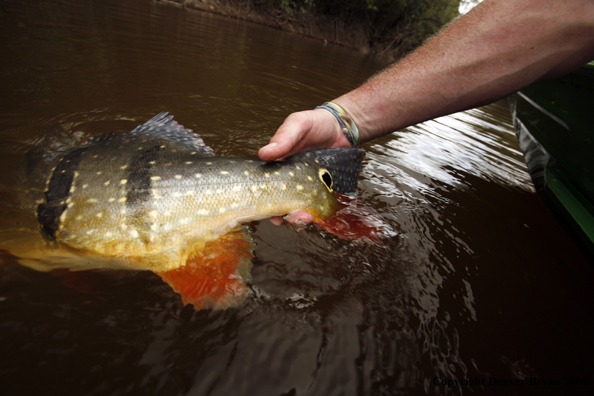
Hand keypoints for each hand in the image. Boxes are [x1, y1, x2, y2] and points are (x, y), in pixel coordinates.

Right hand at [261, 108, 350, 225]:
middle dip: (285, 216)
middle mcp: (291, 180)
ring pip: (300, 209)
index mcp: (278, 167)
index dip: (266, 204)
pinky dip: (318, 214)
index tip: (270, 213)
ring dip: (300, 218)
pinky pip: (318, 207)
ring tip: (307, 219)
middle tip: (292, 218)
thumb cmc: (315, 124)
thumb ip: (283, 138)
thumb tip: (264, 153)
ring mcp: (308, 187)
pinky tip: (319, 216)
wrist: (341, 127)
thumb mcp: (297, 125)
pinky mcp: (323, 190)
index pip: (267, 189)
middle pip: (282, 204)